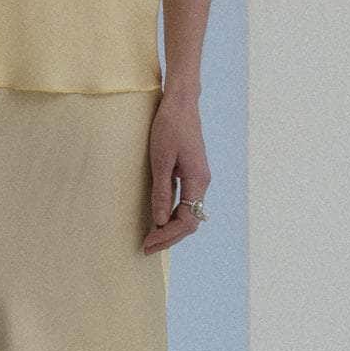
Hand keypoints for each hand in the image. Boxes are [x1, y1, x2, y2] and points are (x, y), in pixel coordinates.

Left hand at [143, 89, 208, 253]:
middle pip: (190, 221)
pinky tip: (159, 218)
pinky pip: (185, 201)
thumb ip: (161, 191)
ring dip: (171, 228)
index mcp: (197, 180)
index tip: (148, 244)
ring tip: (151, 238)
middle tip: (146, 248)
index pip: (186, 221)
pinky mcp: (191, 172)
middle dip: (169, 237)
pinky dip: (172, 214)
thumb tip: (160, 221)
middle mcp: (202, 182)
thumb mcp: (160, 159)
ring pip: (188, 212)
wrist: (181, 102)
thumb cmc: (169, 126)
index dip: (167, 236)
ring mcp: (198, 177)